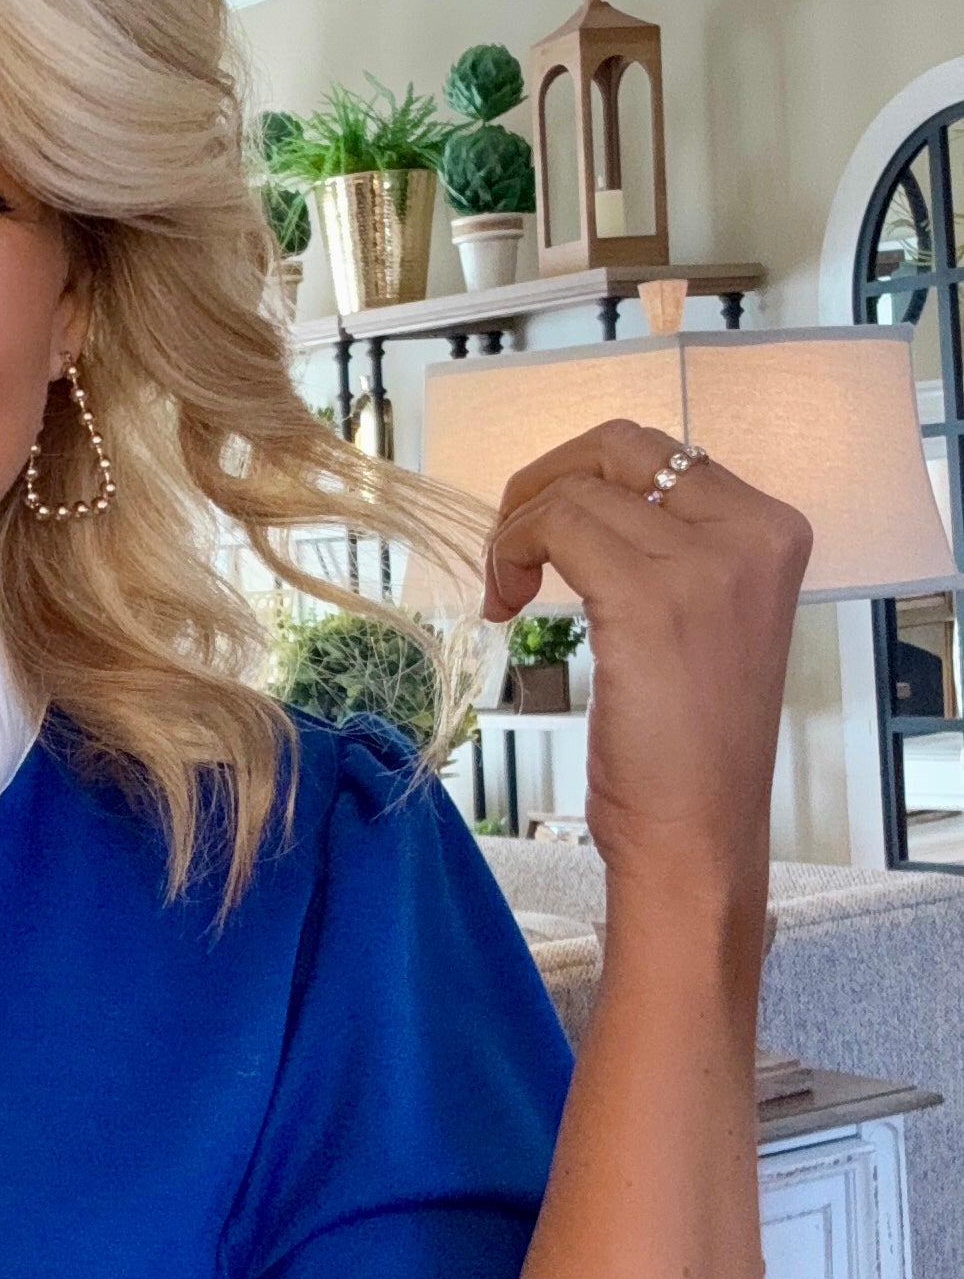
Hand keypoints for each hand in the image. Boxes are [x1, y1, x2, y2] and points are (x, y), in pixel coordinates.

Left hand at [483, 421, 811, 911]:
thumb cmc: (689, 746)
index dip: (582, 479)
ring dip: (516, 531)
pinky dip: (512, 554)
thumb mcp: (702, 621)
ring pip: (575, 490)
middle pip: (618, 447)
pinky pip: (556, 528)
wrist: (698, 832)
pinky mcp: (650, 599)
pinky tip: (506, 606)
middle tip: (511, 546)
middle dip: (544, 482)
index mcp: (772, 531)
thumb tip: (585, 500)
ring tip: (506, 593)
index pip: (659, 452)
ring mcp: (706, 564)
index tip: (548, 533)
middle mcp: (752, 534)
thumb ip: (669, 550)